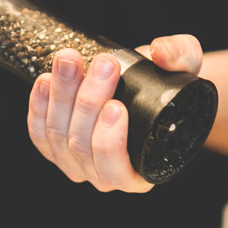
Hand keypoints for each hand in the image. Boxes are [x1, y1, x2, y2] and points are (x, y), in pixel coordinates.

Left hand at [27, 35, 204, 191]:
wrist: (151, 85)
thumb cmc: (173, 86)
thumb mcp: (189, 65)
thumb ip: (181, 56)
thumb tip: (159, 52)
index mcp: (143, 171)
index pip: (117, 168)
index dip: (110, 141)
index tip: (116, 105)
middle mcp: (106, 175)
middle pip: (83, 145)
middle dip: (88, 101)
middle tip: (103, 64)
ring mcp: (77, 163)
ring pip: (59, 135)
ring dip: (62, 95)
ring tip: (71, 60)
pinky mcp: (54, 147)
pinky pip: (39, 133)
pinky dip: (38, 107)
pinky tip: (45, 80)